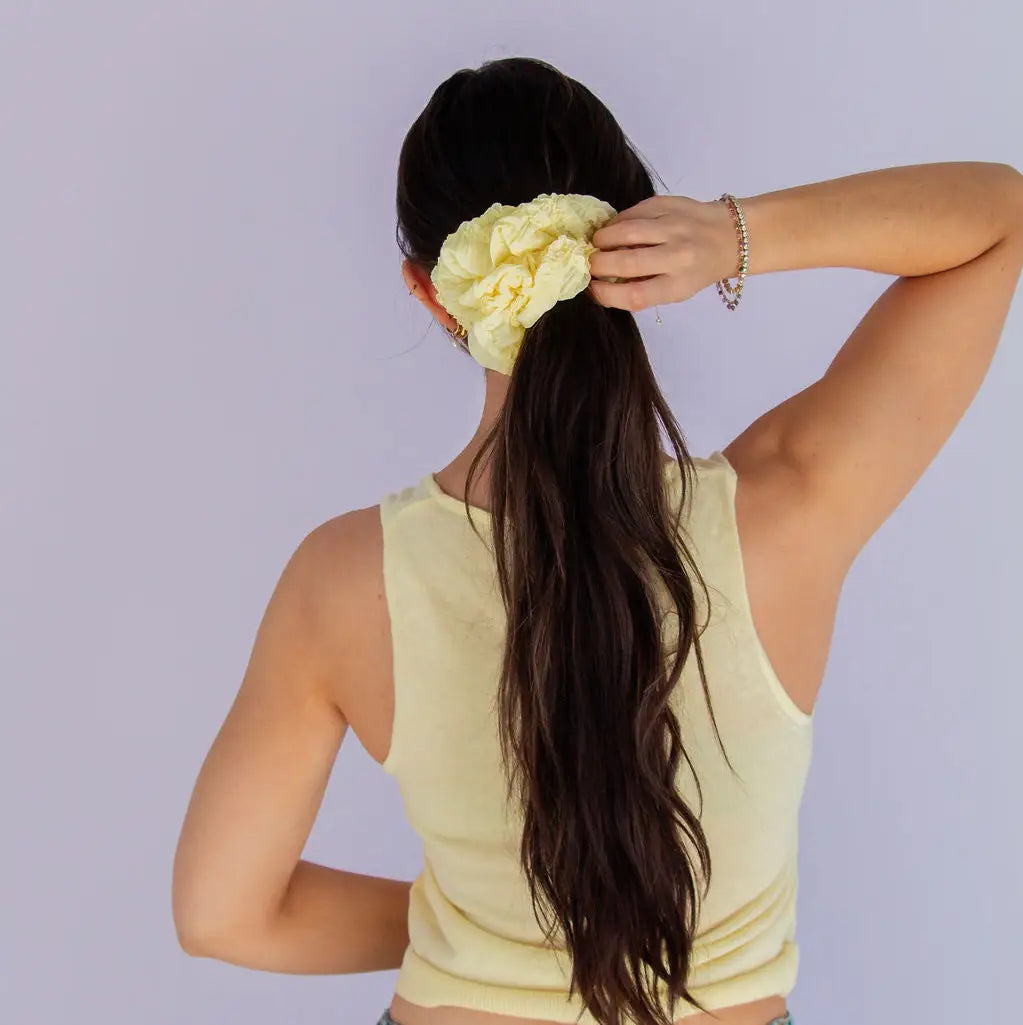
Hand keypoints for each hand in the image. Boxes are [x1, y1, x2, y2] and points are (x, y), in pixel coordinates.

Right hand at [587, 195, 738, 311]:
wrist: (732, 236)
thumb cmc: (697, 270)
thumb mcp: (675, 290)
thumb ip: (642, 288)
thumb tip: (602, 282)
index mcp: (679, 284)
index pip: (634, 295)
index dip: (605, 293)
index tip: (591, 288)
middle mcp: (678, 256)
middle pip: (626, 262)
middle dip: (597, 263)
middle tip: (588, 263)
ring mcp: (674, 226)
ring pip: (626, 231)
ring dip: (603, 238)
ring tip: (597, 243)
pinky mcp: (670, 204)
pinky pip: (634, 212)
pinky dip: (618, 221)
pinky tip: (615, 228)